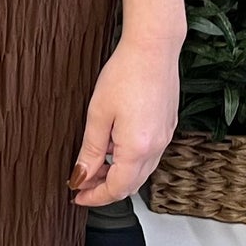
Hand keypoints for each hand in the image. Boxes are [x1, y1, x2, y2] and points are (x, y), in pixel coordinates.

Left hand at [70, 31, 181, 205]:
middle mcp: (156, 147)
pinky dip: (130, 160)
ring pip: (141, 171)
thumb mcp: (98, 114)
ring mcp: (165, 137)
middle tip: (82, 183)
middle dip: (105, 189)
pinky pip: (149, 155)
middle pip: (131, 184)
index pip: (116, 188)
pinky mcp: (168, 126)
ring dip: (118, 174)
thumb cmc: (125, 74)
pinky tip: (115, 147)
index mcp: (137, 148)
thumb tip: (81, 176)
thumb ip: (90, 150)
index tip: (77, 196)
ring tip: (95, 164)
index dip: (95, 197)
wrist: (153, 48)